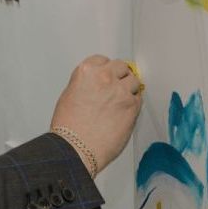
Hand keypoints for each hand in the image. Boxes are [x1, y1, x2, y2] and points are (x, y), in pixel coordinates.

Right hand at [50, 55, 141, 174]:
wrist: (76, 148)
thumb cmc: (69, 127)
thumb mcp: (69, 95)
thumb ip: (85, 84)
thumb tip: (96, 86)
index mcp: (86, 72)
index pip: (102, 60)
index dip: (105, 69)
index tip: (106, 75)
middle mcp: (105, 77)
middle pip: (121, 67)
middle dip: (119, 75)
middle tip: (116, 86)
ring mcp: (121, 91)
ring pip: (133, 81)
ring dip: (129, 89)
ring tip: (121, 101)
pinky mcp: (132, 106)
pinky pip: (138, 99)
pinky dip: (133, 103)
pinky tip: (125, 111)